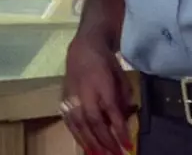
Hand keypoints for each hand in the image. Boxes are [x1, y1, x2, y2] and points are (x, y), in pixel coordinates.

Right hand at [60, 35, 134, 154]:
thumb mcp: (121, 76)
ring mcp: (71, 95)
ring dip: (89, 142)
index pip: (111, 111)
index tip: (128, 145)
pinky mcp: (63, 98)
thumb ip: (123, 98)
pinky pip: (69, 121)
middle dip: (105, 141)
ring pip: (79, 123)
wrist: (83, 46)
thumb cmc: (105, 62)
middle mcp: (84, 91)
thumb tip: (123, 119)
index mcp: (101, 83)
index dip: (119, 130)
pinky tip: (84, 147)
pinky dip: (77, 135)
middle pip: (93, 120)